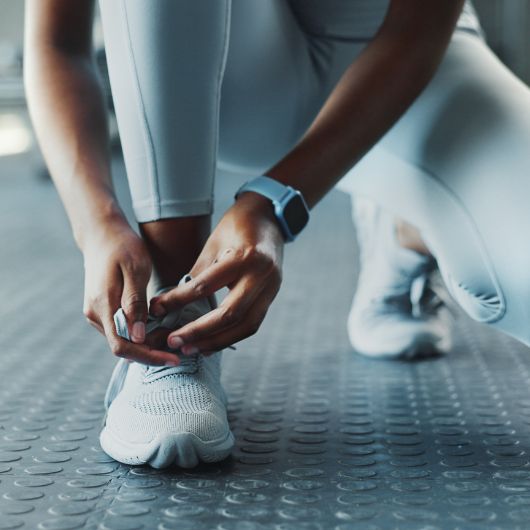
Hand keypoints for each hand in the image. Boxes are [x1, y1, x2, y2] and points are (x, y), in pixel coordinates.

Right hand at [82, 217, 180, 365]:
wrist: (102, 233)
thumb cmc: (123, 247)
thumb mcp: (135, 270)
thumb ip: (135, 304)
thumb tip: (137, 337)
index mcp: (102, 306)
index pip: (122, 346)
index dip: (148, 357)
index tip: (174, 359)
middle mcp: (95, 314)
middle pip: (122, 348)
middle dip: (150, 355)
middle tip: (178, 354)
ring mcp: (96, 313)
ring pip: (121, 341)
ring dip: (145, 347)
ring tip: (172, 343)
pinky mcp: (102, 310)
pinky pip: (120, 330)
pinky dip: (139, 335)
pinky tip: (158, 331)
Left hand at [150, 193, 284, 354]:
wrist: (269, 216)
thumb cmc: (236, 225)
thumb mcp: (214, 243)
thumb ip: (199, 274)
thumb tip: (172, 304)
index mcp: (243, 257)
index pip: (205, 286)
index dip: (178, 301)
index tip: (156, 310)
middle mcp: (260, 275)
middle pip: (229, 314)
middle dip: (198, 332)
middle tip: (172, 342)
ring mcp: (271, 288)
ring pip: (245, 326)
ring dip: (216, 341)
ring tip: (189, 350)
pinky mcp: (273, 295)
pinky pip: (252, 323)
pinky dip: (231, 336)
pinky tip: (210, 344)